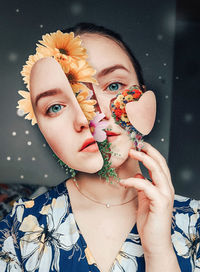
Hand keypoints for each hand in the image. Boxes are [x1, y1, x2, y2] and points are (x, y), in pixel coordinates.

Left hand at [119, 142, 174, 256]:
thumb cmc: (149, 222)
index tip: (139, 145)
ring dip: (144, 159)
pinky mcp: (160, 203)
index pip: (159, 165)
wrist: (154, 242)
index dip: (150, 153)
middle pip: (160, 163)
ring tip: (131, 152)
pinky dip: (134, 181)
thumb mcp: (144, 200)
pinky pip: (147, 187)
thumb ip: (142, 188)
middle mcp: (167, 188)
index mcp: (163, 187)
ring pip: (157, 170)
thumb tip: (138, 176)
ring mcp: (165, 195)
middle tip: (135, 144)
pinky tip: (124, 181)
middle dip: (148, 151)